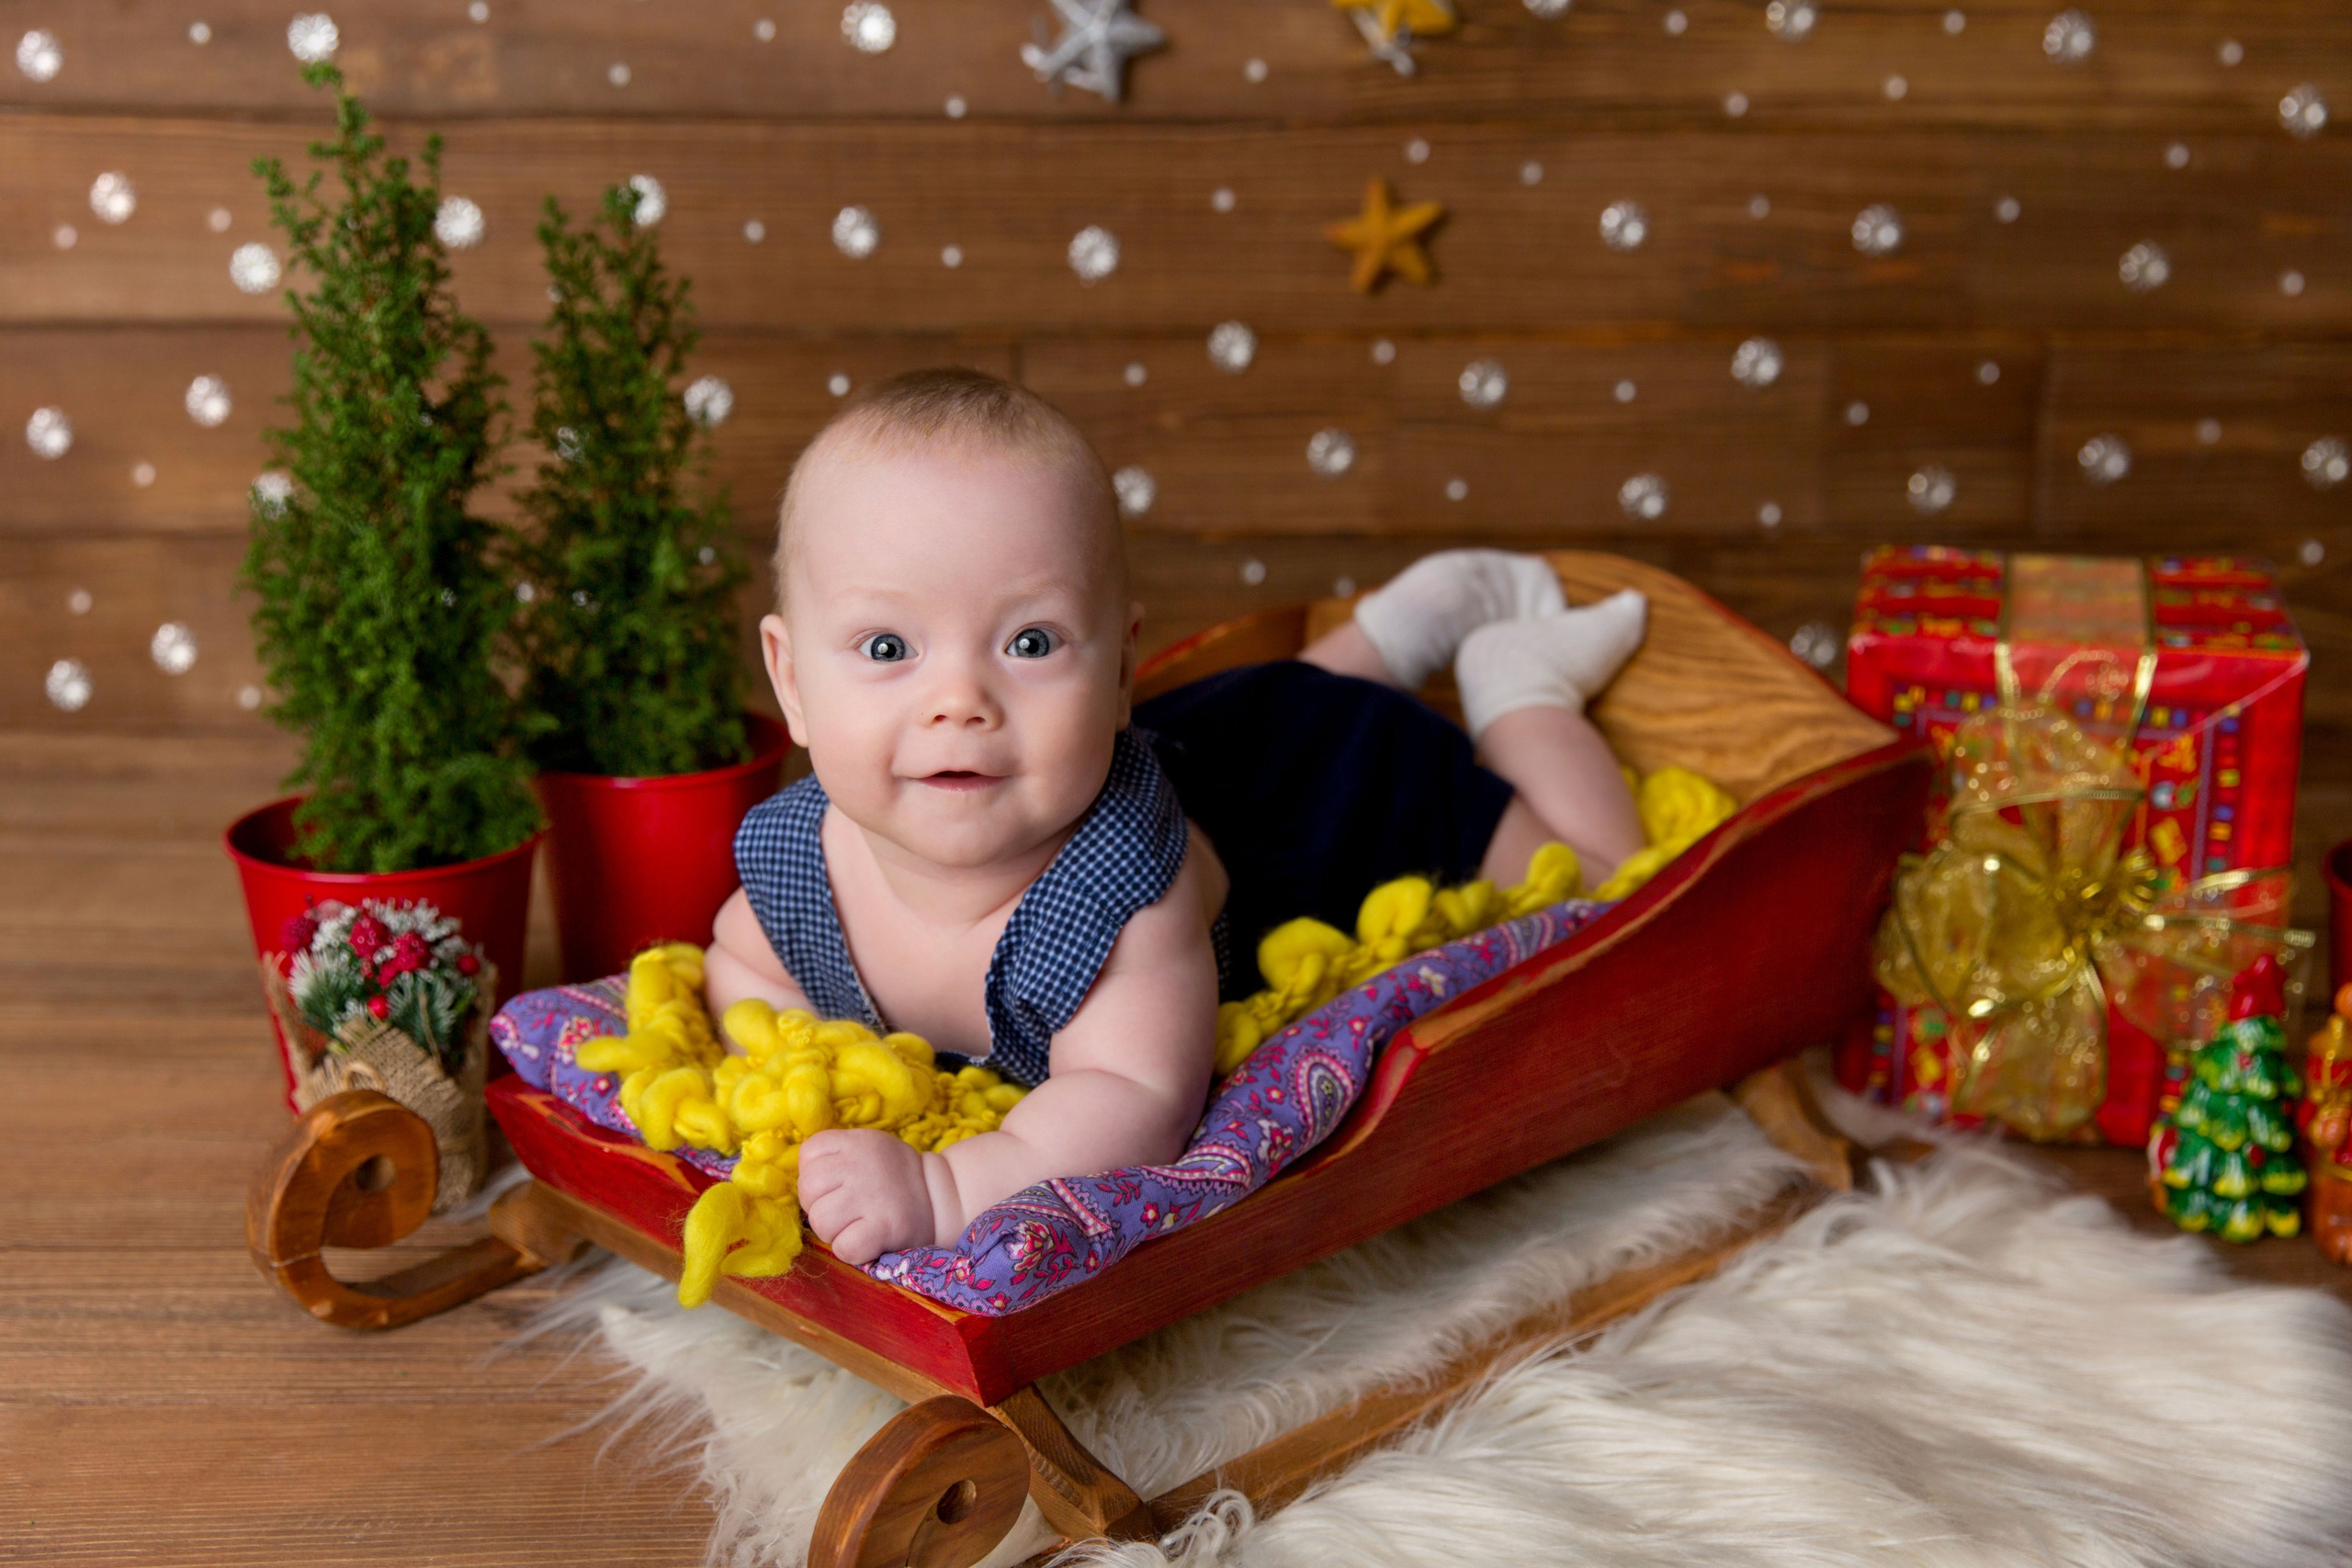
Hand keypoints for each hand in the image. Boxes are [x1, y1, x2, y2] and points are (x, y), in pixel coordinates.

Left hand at [797, 1129, 937, 1264]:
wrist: (943, 1196)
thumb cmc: (894, 1178)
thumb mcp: (868, 1148)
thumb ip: (835, 1156)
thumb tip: (800, 1181)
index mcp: (855, 1141)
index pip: (808, 1154)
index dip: (816, 1175)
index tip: (836, 1185)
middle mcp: (860, 1164)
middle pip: (808, 1189)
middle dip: (819, 1206)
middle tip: (843, 1211)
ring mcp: (872, 1195)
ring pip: (820, 1221)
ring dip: (833, 1232)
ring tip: (855, 1226)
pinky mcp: (884, 1227)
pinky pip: (843, 1247)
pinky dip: (850, 1251)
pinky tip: (867, 1241)